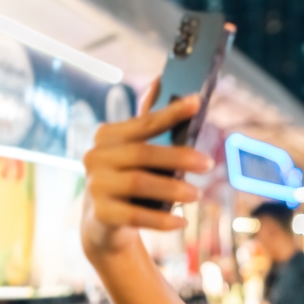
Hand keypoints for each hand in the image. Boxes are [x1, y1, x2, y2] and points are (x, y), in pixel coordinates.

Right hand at [81, 82, 212, 259]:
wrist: (105, 223)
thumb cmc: (129, 178)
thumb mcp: (137, 150)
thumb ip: (149, 120)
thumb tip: (161, 79)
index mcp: (108, 137)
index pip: (144, 122)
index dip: (170, 112)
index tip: (197, 102)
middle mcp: (96, 157)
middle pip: (142, 153)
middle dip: (178, 157)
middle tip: (208, 164)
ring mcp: (95, 186)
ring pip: (139, 183)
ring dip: (172, 189)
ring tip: (196, 195)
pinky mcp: (101, 214)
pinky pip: (135, 216)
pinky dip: (161, 219)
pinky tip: (181, 222)